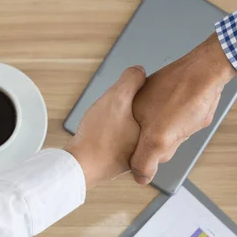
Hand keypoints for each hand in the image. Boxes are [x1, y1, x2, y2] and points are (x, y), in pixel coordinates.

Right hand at [65, 66, 145, 188]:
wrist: (77, 165)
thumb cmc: (98, 136)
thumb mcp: (117, 97)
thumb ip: (131, 80)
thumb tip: (140, 71)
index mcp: (154, 134)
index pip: (159, 105)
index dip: (146, 92)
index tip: (134, 93)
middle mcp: (148, 148)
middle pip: (146, 117)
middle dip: (136, 107)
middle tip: (119, 106)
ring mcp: (134, 156)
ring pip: (133, 127)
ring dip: (124, 119)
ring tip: (109, 117)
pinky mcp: (119, 161)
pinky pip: (122, 138)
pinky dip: (115, 131)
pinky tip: (103, 129)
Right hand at [130, 33, 236, 183]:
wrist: (210, 68)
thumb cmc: (185, 97)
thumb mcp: (159, 138)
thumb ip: (145, 160)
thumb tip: (140, 178)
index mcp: (128, 112)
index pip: (136, 149)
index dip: (152, 152)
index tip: (163, 141)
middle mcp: (137, 105)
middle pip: (152, 141)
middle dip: (168, 141)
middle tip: (177, 128)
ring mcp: (155, 99)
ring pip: (167, 131)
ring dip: (180, 130)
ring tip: (187, 118)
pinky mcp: (171, 94)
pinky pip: (178, 119)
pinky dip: (187, 120)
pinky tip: (193, 113)